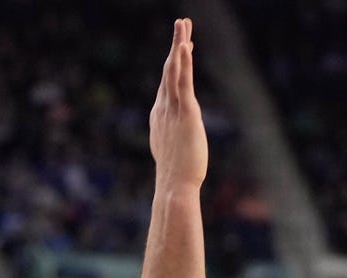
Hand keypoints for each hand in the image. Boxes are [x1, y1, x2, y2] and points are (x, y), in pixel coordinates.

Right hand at [150, 18, 207, 190]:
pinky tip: (184, 46)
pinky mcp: (185, 112)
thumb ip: (175, 141)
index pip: (169, 84)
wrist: (174, 184)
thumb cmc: (177, 175)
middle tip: (182, 25)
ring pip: (174, 69)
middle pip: (169, 69)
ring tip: (183, 24)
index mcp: (161, 115)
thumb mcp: (175, 152)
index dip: (176, 63)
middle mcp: (163, 108)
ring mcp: (172, 108)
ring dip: (179, 45)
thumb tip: (179, 144)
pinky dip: (183, 63)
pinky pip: (182, 82)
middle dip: (175, 46)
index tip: (183, 47)